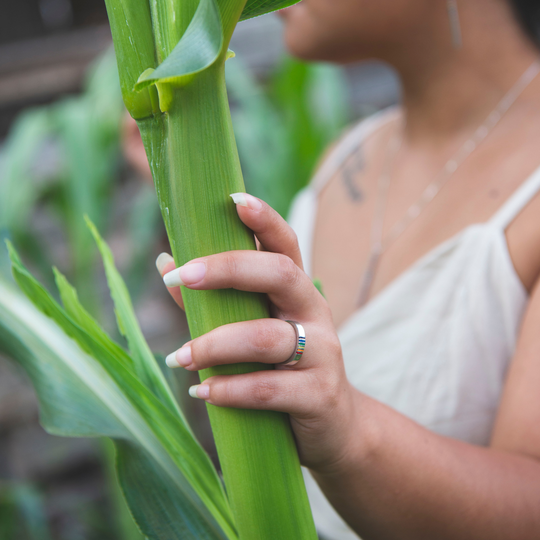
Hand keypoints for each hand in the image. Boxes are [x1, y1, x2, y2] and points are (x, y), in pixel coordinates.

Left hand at [156, 193, 357, 472]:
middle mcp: (315, 312)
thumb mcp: (253, 329)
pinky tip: (203, 393)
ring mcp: (323, 353)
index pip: (286, 244)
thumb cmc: (283, 369)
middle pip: (279, 274)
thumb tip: (166, 264)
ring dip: (215, 344)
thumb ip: (212, 301)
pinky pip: (269, 388)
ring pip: (267, 337)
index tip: (233, 200)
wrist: (333, 425)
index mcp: (297, 291)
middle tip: (182, 276)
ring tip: (180, 357)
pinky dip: (230, 389)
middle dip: (229, 269)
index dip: (264, 220)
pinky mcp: (319, 395)